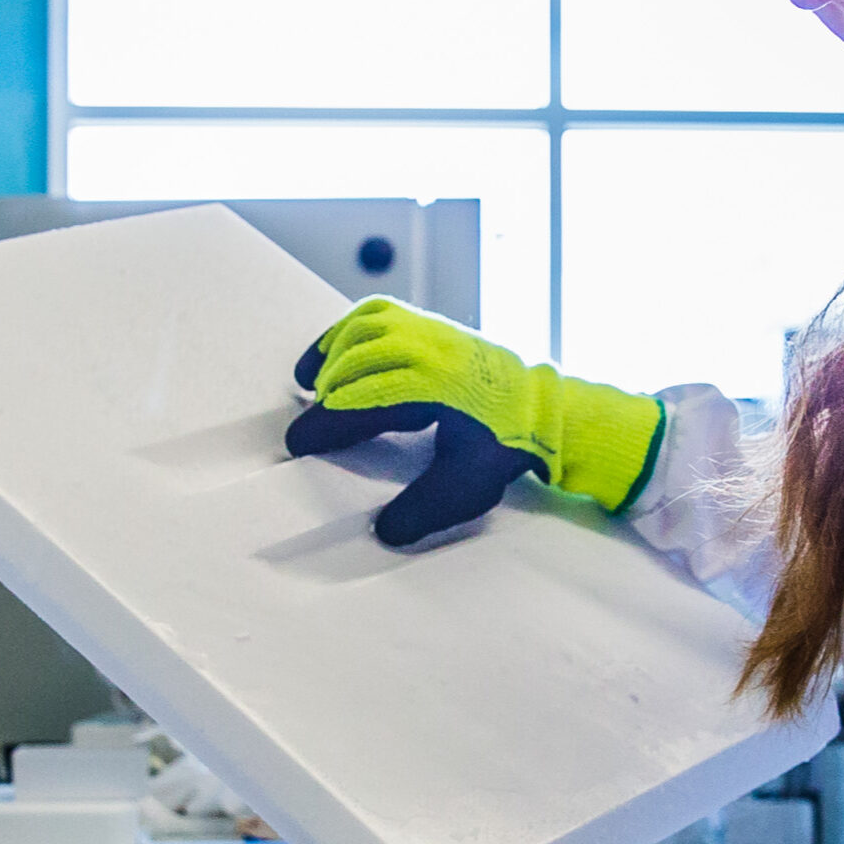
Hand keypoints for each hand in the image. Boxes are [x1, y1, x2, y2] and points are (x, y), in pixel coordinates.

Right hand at [285, 298, 666, 548]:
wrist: (544, 407)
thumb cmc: (506, 443)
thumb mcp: (467, 486)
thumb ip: (424, 508)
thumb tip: (386, 530)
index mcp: (435, 388)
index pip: (364, 401)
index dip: (326, 424)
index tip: (300, 443)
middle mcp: (429, 351)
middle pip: (356, 364)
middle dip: (325, 398)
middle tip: (310, 430)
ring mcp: (429, 331)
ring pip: (362, 330)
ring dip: (330, 356)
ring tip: (310, 384)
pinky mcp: (430, 324)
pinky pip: (377, 313)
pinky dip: (347, 330)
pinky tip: (336, 352)